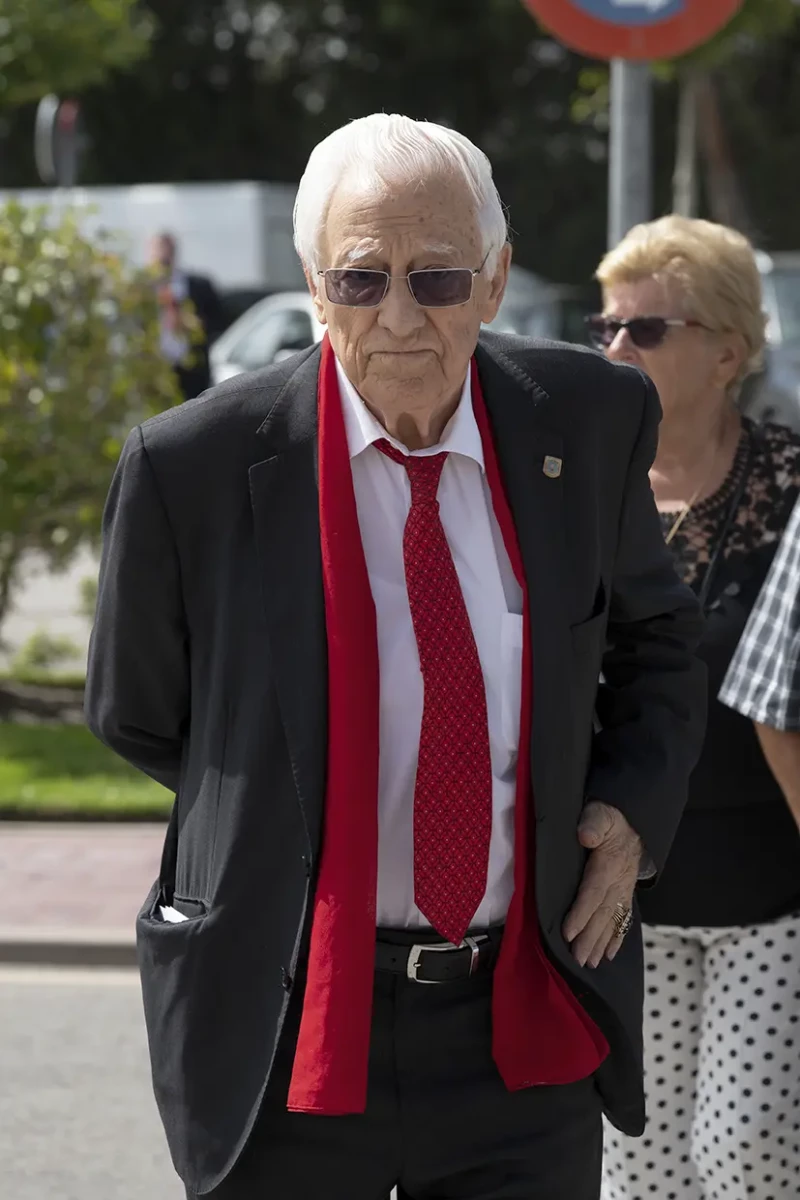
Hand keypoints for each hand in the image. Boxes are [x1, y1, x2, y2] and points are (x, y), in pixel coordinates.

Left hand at [562, 800, 640, 968]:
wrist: (633, 818)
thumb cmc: (611, 816)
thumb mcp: (600, 813)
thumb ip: (593, 823)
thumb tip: (586, 836)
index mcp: (609, 864)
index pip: (593, 892)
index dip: (581, 913)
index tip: (568, 933)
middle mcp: (618, 881)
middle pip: (602, 913)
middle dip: (590, 938)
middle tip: (577, 959)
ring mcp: (624, 889)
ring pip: (612, 920)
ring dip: (600, 943)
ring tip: (589, 963)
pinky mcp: (624, 893)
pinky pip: (623, 919)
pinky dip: (616, 938)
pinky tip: (609, 954)